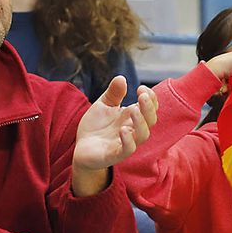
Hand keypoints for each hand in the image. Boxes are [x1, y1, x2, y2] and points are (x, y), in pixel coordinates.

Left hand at [71, 77, 157, 194]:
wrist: (81, 148)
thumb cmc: (95, 127)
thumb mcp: (103, 105)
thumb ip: (113, 93)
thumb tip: (121, 78)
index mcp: (132, 117)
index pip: (150, 108)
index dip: (151, 98)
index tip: (141, 88)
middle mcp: (133, 130)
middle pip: (150, 120)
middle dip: (149, 108)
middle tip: (142, 96)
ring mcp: (125, 143)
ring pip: (142, 135)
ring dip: (141, 122)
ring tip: (133, 110)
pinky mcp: (115, 155)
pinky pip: (127, 150)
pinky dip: (128, 141)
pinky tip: (123, 130)